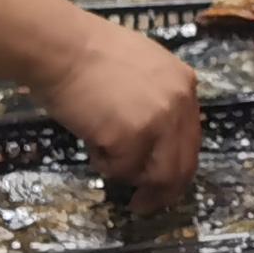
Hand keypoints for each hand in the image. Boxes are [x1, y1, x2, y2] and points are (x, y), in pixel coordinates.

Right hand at [36, 19, 201, 196]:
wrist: (62, 48)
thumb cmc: (90, 51)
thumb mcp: (143, 66)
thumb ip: (159, 96)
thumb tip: (157, 134)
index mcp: (184, 85)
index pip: (191, 139)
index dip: (176, 165)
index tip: (164, 182)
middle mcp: (179, 105)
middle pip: (181, 165)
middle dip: (164, 191)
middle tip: (145, 204)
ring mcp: (157, 123)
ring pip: (154, 174)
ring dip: (128, 175)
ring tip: (103, 154)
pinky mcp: (129, 139)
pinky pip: (120, 169)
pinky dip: (103, 163)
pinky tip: (90, 141)